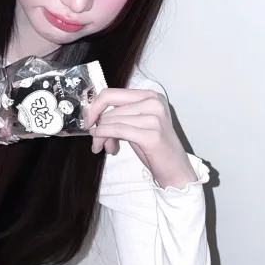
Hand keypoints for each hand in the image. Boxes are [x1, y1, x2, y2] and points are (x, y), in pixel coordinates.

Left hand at [83, 88, 197, 188]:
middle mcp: (154, 102)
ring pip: (111, 120)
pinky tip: (103, 146)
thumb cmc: (154, 148)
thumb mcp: (136, 124)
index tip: (88, 119)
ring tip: (107, 148)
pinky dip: (104, 136)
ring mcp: (154, 117)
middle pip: (109, 107)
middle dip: (97, 124)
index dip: (94, 106)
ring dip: (101, 136)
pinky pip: (117, 130)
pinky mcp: (152, 134)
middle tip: (96, 140)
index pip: (111, 93)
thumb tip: (92, 116)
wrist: (176, 171)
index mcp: (150, 95)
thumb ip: (118, 115)